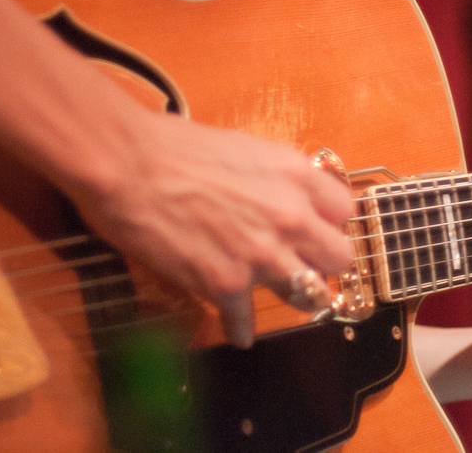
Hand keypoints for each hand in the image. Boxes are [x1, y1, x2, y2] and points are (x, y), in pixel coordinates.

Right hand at [64, 110, 355, 347]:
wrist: (126, 164)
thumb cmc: (172, 146)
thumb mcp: (241, 148)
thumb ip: (271, 177)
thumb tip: (274, 195)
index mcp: (295, 175)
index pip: (345, 210)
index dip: (326, 219)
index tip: (313, 226)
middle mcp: (290, 217)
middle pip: (339, 257)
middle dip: (320, 260)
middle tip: (299, 260)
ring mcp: (262, 255)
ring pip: (311, 296)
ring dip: (292, 296)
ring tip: (275, 294)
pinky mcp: (227, 286)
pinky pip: (247, 323)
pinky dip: (239, 326)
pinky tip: (233, 326)